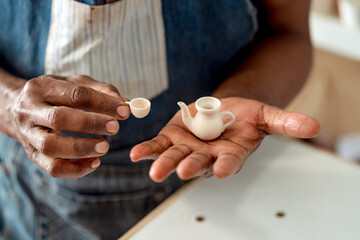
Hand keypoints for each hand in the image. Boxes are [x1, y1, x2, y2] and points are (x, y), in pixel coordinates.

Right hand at [10, 75, 129, 177]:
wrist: (20, 109)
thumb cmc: (57, 95)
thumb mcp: (75, 84)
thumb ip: (101, 91)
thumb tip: (125, 104)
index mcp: (42, 88)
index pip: (75, 94)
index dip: (102, 103)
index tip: (124, 111)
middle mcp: (30, 111)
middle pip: (59, 119)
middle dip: (90, 124)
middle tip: (115, 127)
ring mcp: (28, 135)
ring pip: (51, 146)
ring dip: (81, 148)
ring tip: (105, 147)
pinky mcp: (32, 155)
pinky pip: (52, 168)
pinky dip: (75, 169)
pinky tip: (95, 163)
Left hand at [130, 97, 319, 181]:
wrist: (224, 110)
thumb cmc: (246, 116)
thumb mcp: (267, 115)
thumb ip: (286, 122)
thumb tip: (315, 126)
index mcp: (231, 153)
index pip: (230, 161)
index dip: (227, 165)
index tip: (222, 170)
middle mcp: (208, 156)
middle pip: (198, 163)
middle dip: (190, 167)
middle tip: (182, 172)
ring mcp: (188, 148)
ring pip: (175, 157)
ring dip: (164, 163)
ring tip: (154, 171)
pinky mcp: (172, 138)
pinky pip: (158, 145)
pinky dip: (148, 150)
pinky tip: (135, 155)